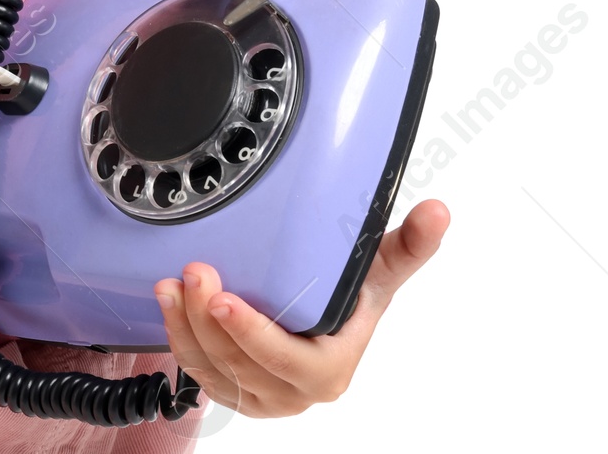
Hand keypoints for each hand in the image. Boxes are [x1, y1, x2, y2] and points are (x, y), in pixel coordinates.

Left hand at [153, 199, 448, 416]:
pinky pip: (200, 373)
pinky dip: (180, 339)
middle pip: (243, 367)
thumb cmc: (353, 293)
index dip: (254, 336)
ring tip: (173, 284)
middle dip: (209, 323)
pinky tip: (170, 302)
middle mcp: (295, 391)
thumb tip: (438, 213)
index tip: (224, 299)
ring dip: (186, 329)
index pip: (290, 363)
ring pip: (214, 372)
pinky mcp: (236, 390)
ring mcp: (263, 395)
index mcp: (331, 368)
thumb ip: (409, 244)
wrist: (328, 320)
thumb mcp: (379, 268)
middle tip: (193, 273)